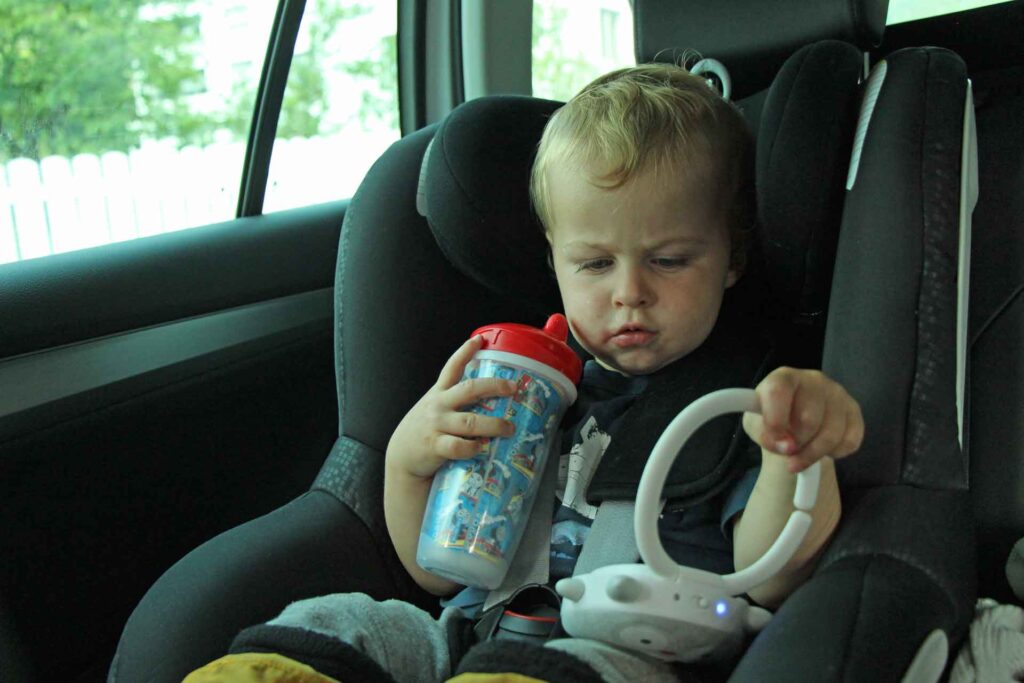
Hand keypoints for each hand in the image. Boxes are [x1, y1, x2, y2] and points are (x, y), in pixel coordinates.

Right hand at [386, 335, 516, 479]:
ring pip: (470, 421)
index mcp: (439, 393)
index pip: (452, 367)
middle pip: (469, 389)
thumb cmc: (424, 432)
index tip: (479, 339)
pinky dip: (473, 447)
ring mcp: (437, 425)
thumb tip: (487, 399)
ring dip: (494, 424)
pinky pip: (458, 446)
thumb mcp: (433, 408)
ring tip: (509, 428)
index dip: (465, 351)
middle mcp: (438, 405)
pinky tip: (481, 448)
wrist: (401, 456)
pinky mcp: (435, 446)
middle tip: (513, 388)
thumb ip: (452, 401)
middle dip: (494, 386)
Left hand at [742, 367, 863, 472]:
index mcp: (784, 377)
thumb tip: (787, 447)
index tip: (776, 441)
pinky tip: (824, 449)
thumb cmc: (771, 418)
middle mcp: (813, 380)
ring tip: (802, 456)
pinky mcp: (854, 409)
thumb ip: (764, 435)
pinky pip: (850, 440)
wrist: (794, 418)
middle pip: (809, 419)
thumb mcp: (757, 425)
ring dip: (814, 454)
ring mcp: (837, 392)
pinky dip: (835, 453)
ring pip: (831, 434)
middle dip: (797, 444)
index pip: (779, 392)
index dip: (776, 421)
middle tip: (790, 450)